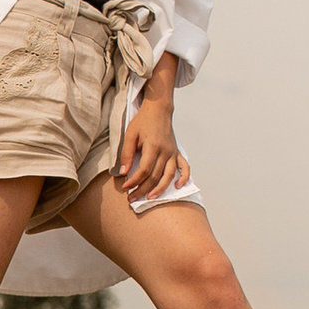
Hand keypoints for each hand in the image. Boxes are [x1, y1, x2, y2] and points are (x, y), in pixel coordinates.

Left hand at [113, 88, 189, 202]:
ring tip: (150, 198)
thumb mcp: (130, 135)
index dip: (134, 181)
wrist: (158, 110)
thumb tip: (123, 173)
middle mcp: (165, 151)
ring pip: (168, 175)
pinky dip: (183, 177)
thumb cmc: (143, 122)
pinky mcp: (177, 152)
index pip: (143, 170)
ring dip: (160, 189)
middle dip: (142, 189)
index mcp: (153, 146)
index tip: (125, 187)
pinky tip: (177, 186)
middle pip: (155, 176)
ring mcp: (173, 152)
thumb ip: (126, 154)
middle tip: (132, 198)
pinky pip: (184, 167)